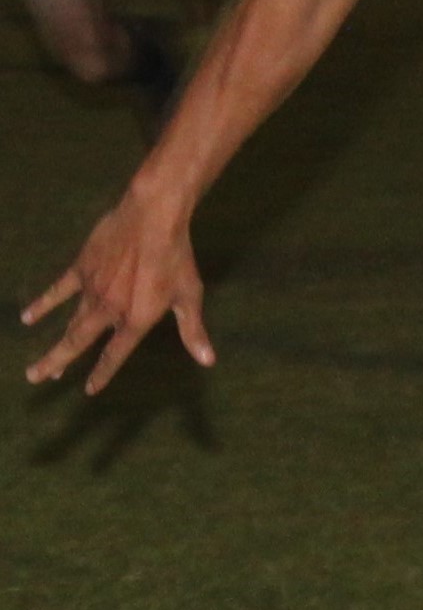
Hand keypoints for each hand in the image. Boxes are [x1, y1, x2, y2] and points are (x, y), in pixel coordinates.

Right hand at [22, 189, 214, 393]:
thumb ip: (193, 331)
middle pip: (78, 342)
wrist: (152, 219)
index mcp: (135, 319)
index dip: (102, 373)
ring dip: (54, 343)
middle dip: (57, 362)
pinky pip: (58, 290)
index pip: (115, 354)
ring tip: (38, 364)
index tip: (89, 390)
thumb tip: (208, 361)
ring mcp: (91, 290)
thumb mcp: (190, 296)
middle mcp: (109, 310)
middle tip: (38, 378)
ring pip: (69, 322)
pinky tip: (27, 317)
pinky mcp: (81, 269)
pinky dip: (42, 304)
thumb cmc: (177, 258)